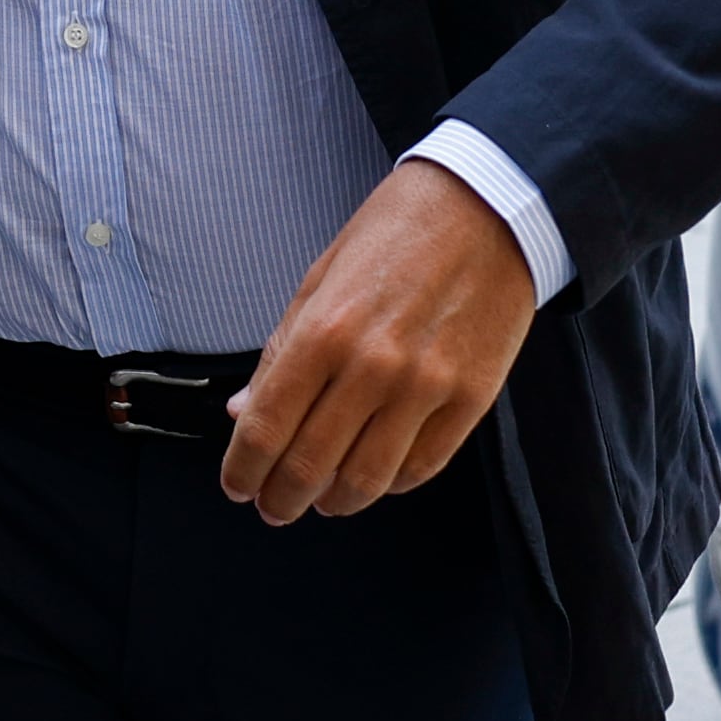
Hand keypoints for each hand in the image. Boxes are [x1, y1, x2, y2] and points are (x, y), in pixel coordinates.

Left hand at [218, 160, 536, 524]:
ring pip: (368, 479)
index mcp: (324, 332)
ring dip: (335, 502)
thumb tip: (242, 411)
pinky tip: (372, 481)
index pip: (267, 426)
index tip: (236, 485)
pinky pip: (422, 467)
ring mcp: (426, 388)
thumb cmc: (393, 237)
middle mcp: (372, 366)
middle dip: (281, 498)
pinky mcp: (471, 401)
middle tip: (271, 508)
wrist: (484, 212)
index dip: (244, 467)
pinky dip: (389, 485)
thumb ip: (281, 352)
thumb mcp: (319, 280)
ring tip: (319, 503)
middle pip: (312, 464)